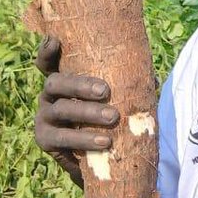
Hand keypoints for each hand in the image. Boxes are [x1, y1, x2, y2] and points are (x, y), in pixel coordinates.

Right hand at [34, 35, 119, 187]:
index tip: (55, 40)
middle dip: (80, 85)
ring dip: (88, 113)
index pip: (48, 61)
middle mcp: (48, 95)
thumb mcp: (110, 98)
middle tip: (105, 90)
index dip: (47, 51)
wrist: (95, 157)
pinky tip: (104, 142)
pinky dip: (84, 140)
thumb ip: (124, 84)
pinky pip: (62, 139)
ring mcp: (43, 117)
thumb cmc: (104, 117)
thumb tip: (153, 81)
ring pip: (61, 110)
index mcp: (63, 79)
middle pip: (56, 83)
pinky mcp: (45, 141)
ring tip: (113, 117)